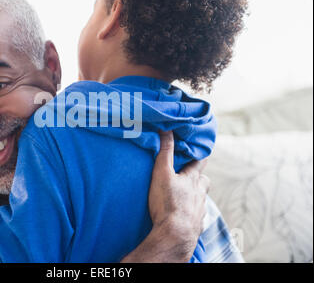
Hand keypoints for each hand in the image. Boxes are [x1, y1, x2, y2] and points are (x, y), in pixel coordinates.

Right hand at [121, 130, 209, 262]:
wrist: (175, 236)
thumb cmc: (167, 204)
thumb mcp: (162, 173)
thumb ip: (164, 151)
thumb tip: (167, 129)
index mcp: (193, 179)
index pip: (200, 162)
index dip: (197, 154)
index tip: (193, 149)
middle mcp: (200, 193)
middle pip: (204, 180)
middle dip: (197, 176)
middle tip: (186, 173)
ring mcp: (200, 210)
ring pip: (201, 198)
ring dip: (194, 194)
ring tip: (183, 195)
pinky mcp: (196, 224)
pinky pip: (197, 215)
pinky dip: (192, 212)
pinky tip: (183, 215)